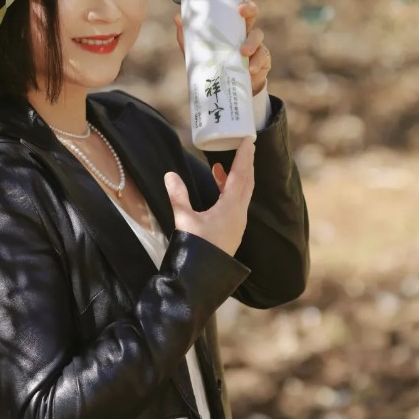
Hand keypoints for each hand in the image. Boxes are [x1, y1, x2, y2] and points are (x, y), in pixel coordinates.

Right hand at [163, 137, 254, 255]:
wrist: (202, 277)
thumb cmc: (195, 248)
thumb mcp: (184, 219)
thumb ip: (178, 196)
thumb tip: (169, 175)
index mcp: (231, 208)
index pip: (240, 175)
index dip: (244, 156)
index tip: (248, 140)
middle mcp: (239, 214)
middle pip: (246, 182)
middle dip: (245, 164)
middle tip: (244, 146)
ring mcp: (237, 224)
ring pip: (242, 194)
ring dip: (236, 178)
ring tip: (220, 167)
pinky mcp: (233, 231)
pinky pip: (237, 204)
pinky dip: (230, 192)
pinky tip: (219, 191)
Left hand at [173, 0, 271, 95]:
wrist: (227, 88)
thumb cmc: (213, 63)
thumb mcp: (199, 51)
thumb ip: (188, 36)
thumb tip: (177, 17)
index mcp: (232, 26)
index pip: (239, 9)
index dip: (242, 4)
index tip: (238, 7)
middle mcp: (245, 31)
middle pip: (253, 14)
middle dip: (251, 10)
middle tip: (243, 15)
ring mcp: (257, 45)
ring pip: (258, 37)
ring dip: (252, 43)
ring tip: (243, 54)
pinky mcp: (263, 61)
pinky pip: (263, 58)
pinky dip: (257, 63)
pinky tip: (250, 70)